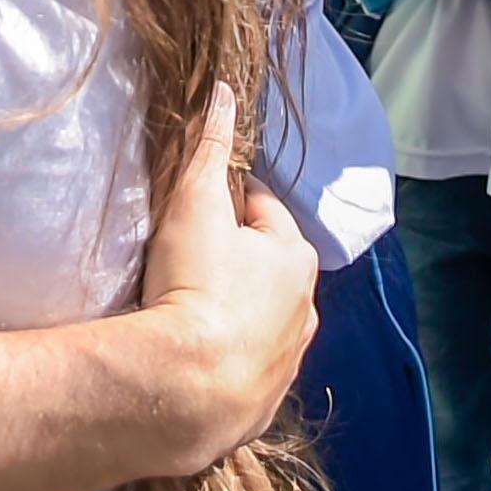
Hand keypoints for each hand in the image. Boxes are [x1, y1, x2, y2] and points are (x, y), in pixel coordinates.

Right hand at [139, 83, 319, 466]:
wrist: (190, 390)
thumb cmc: (197, 286)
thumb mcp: (195, 204)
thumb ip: (209, 146)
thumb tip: (224, 90)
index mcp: (295, 255)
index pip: (262, 212)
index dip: (226, 206)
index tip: (194, 213)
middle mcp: (304, 306)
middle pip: (268, 268)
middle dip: (236, 261)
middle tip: (186, 262)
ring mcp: (288, 358)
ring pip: (264, 320)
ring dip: (237, 313)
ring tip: (189, 313)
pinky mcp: (265, 401)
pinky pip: (249, 367)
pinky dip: (231, 359)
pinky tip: (198, 358)